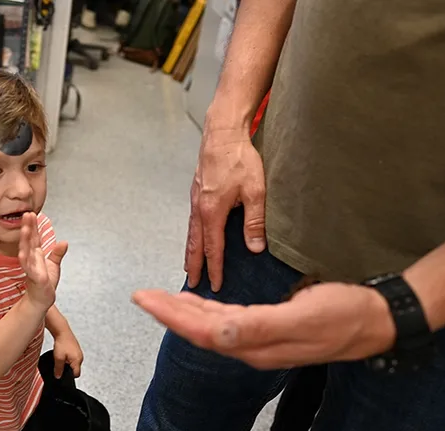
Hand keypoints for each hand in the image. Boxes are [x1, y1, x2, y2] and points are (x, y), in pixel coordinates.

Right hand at [19, 212, 67, 310]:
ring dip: (24, 240)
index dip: (33, 226)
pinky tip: (22, 252)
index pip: (34, 237)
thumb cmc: (46, 283)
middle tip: (27, 214)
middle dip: (28, 227)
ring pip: (26, 251)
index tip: (31, 214)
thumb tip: (64, 242)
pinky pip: (27, 267)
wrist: (43, 299)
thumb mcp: (54, 265)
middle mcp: (32, 258)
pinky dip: (25, 259)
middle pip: (29, 240)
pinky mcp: (33, 276)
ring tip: (24, 229)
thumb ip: (57, 253)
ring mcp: (31, 266)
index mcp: (36, 254)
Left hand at [53, 329, 83, 377]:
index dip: (69, 377)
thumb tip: (58, 376)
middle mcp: (80, 357)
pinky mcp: (76, 349)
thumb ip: (58, 369)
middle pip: (75, 369)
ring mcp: (79, 353)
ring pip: (73, 363)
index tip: (63, 374)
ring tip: (61, 358)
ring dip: (67, 363)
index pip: (76, 374)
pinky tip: (62, 354)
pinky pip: (73, 358)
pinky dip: (68, 358)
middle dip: (67, 369)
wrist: (62, 331)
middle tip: (60, 364)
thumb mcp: (58, 358)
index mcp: (77, 361)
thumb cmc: (62, 343)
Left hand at [132, 284, 396, 369]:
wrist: (375, 319)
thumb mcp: (301, 317)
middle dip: (170, 313)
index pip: (201, 332)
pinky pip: (229, 322)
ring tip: (162, 299)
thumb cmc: (342, 314)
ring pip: (212, 327)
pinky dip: (208, 312)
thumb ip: (257, 327)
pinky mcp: (271, 328)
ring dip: (185, 312)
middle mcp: (252, 346)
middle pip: (201, 331)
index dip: (171, 316)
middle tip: (143, 295)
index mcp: (254, 344)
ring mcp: (262, 340)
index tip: (144, 298)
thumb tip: (215, 334)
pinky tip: (201, 305)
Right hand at [185, 122, 266, 291]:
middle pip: (195, 245)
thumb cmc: (239, 159)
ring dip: (190, 253)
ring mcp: (195, 200)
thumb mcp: (255, 191)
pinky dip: (191, 237)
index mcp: (212, 213)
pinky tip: (195, 239)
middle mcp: (199, 209)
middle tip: (192, 285)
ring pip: (191, 234)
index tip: (215, 284)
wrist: (223, 132)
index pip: (213, 249)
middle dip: (194, 266)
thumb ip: (254, 222)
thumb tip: (255, 248)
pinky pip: (192, 222)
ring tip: (189, 267)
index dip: (215, 269)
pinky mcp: (197, 192)